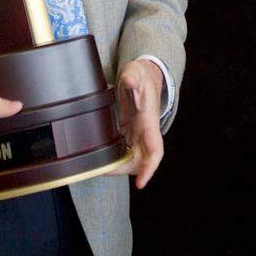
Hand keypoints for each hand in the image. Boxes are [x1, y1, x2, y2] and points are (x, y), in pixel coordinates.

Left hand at [110, 59, 164, 188]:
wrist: (144, 75)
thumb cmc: (141, 76)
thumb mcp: (136, 72)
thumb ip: (132, 77)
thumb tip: (130, 80)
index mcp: (149, 121)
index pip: (155, 150)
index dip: (149, 168)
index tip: (141, 183)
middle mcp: (146, 131)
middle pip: (142, 160)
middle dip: (126, 170)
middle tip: (105, 171)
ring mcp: (139, 133)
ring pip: (133, 158)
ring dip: (120, 166)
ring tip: (101, 167)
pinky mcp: (131, 132)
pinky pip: (126, 150)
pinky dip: (116, 157)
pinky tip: (104, 158)